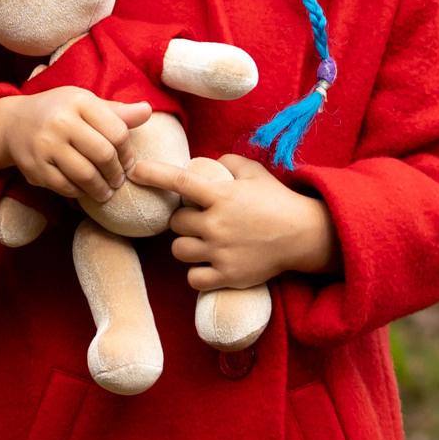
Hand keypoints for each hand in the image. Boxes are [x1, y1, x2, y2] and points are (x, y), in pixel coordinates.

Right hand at [0, 88, 152, 200]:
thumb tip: (148, 110)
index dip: (128, 152)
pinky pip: (67, 187)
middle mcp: (60, 121)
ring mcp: (45, 146)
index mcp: (78, 101)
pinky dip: (80, 192)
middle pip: (103, 154)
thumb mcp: (85, 104)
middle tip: (119, 180)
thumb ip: (117, 111)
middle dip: (117, 173)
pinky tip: (85, 190)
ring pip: (86, 175)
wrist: (13, 124)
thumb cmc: (59, 112)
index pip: (116, 131)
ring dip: (102, 188)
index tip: (129, 163)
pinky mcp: (35, 168)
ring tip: (107, 190)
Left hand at [125, 152, 336, 289]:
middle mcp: (217, 224)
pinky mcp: (227, 276)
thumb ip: (226, 162)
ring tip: (203, 242)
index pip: (179, 181)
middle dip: (183, 220)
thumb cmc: (277, 200)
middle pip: (176, 223)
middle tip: (200, 220)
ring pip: (179, 250)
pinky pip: (193, 277)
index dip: (153, 174)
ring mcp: (221, 252)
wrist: (303, 235)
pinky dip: (197, 272)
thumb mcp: (254, 172)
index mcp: (221, 196)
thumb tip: (204, 161)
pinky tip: (208, 265)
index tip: (134, 171)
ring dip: (187, 245)